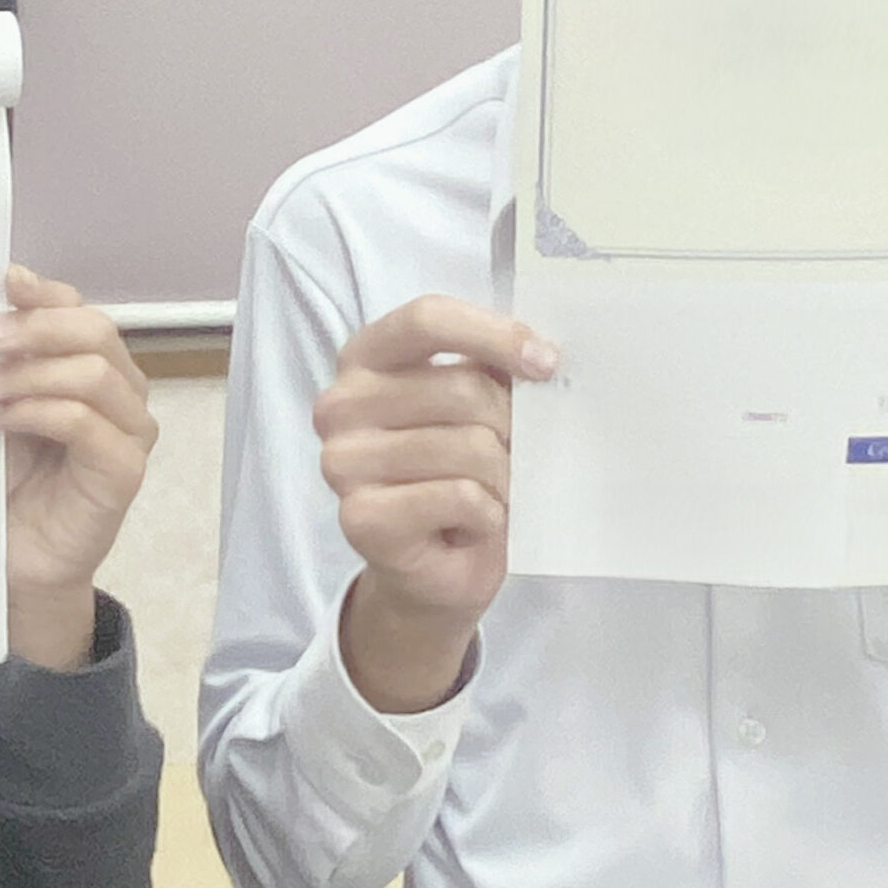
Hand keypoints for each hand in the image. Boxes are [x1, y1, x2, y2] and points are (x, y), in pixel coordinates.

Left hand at [0, 267, 157, 669]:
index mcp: (94, 366)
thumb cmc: (4, 482)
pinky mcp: (125, 470)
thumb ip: (0, 358)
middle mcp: (122, 392)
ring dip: (28, 373)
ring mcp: (131, 431)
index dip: (43, 293)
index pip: (80, 310)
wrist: (14, 561)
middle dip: (35, 326)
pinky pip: (85, 422)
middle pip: (96, 330)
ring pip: (92, 373)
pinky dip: (36, 410)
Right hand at [316, 297, 557, 713]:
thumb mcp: (478, 406)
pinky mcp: (360, 518)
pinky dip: (489, 514)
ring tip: (493, 494)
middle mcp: (340, 405)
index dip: (493, 335)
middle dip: (511, 426)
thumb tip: (544, 358)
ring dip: (504, 477)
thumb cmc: (460, 474)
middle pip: (460, 388)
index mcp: (365, 358)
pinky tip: (475, 523)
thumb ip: (494, 371)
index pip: (427, 319)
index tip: (547, 363)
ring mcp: (342, 463)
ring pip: (468, 447)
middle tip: (516, 456)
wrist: (438, 568)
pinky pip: (460, 496)